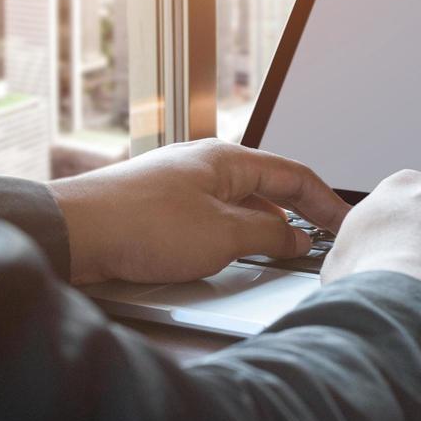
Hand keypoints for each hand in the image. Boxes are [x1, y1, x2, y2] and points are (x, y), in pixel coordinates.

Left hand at [46, 139, 350, 285]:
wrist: (75, 233)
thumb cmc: (141, 224)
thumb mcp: (223, 233)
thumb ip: (268, 233)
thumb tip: (294, 236)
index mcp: (226, 159)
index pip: (293, 173)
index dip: (326, 201)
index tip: (345, 224)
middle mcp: (203, 166)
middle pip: (266, 188)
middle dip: (295, 215)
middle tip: (318, 243)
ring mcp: (178, 186)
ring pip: (236, 207)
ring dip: (260, 231)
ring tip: (276, 257)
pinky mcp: (157, 211)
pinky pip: (209, 221)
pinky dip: (230, 239)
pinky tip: (227, 261)